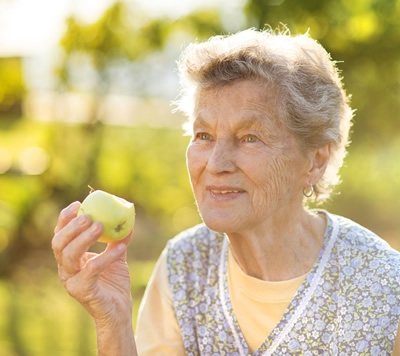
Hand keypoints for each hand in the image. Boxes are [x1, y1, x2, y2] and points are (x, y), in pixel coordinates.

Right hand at [52, 201, 132, 325]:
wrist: (118, 310)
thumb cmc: (113, 283)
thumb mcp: (116, 256)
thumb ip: (118, 239)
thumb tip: (128, 218)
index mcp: (70, 258)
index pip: (60, 235)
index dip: (65, 219)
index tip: (77, 204)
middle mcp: (66, 269)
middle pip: (58, 244)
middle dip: (71, 227)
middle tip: (88, 216)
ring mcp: (71, 281)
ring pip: (69, 256)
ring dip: (84, 238)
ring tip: (100, 226)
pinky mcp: (82, 291)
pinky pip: (92, 270)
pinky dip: (107, 257)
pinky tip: (122, 249)